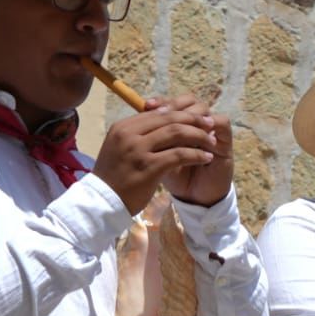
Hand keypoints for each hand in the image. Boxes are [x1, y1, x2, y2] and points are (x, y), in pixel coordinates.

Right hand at [93, 98, 215, 213]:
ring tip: (212, 142)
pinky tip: (206, 158)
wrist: (103, 202)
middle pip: (169, 118)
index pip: (158, 112)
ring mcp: (137, 150)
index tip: (198, 118)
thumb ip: (140, 135)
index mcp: (123, 127)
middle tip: (210, 124)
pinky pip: (179, 155)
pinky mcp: (148, 167)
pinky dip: (196, 155)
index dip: (181, 113)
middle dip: (194, 120)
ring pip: (176, 133)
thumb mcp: (121, 148)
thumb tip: (165, 120)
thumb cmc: (115, 177)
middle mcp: (128, 134)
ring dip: (199, 136)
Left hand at [149, 95, 232, 207]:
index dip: (161, 101)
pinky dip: (210, 123)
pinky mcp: (225, 141)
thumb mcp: (157, 156)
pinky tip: (195, 131)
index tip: (146, 106)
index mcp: (180, 125)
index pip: (172, 103)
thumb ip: (152, 138)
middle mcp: (196, 125)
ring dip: (190, 113)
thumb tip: (135, 118)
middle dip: (174, 104)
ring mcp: (212, 131)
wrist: (195, 198)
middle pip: (189, 100)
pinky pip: (222, 123)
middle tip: (160, 112)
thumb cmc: (174, 178)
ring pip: (204, 109)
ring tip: (176, 122)